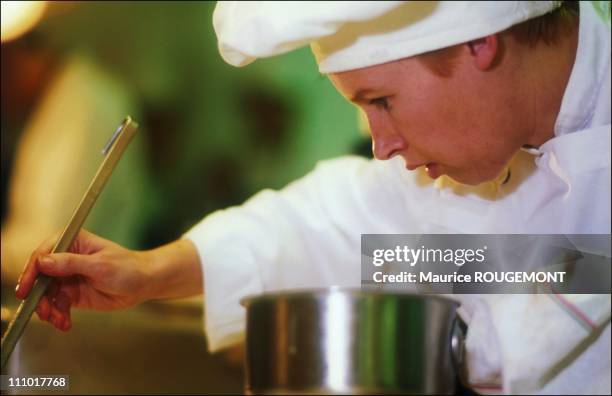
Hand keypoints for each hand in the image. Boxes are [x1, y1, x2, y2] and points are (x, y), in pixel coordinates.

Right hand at [15, 229, 152, 331]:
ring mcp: (68, 277)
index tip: (26, 290)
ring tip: (59, 320)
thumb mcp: (100, 266)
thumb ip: (71, 264)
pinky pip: (57, 305)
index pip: (42, 255)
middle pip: (40, 278)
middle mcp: (66, 258)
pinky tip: (65, 323)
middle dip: (39, 297)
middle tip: (45, 312)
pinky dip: (58, 316)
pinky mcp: (72, 294)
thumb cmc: (128, 267)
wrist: (144, 283)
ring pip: (46, 295)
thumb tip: (43, 262)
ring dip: (49, 309)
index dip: (31, 272)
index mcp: (72, 242)